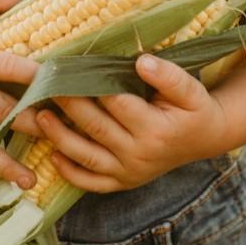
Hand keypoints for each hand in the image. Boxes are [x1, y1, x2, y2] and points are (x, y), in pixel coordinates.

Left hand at [36, 54, 228, 192]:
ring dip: (60, 138)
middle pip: (96, 127)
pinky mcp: (123, 183)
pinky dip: (70, 173)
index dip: (92, 84)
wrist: (204, 140)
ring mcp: (129, 172)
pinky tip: (53, 156)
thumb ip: (168, 75)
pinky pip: (91, 183)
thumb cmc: (194, 109)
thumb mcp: (191, 90)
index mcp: (156, 129)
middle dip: (69, 106)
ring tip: (41, 117)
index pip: (117, 103)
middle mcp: (140, 154)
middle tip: (45, 86)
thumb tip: (141, 61)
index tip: (69, 68)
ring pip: (87, 157)